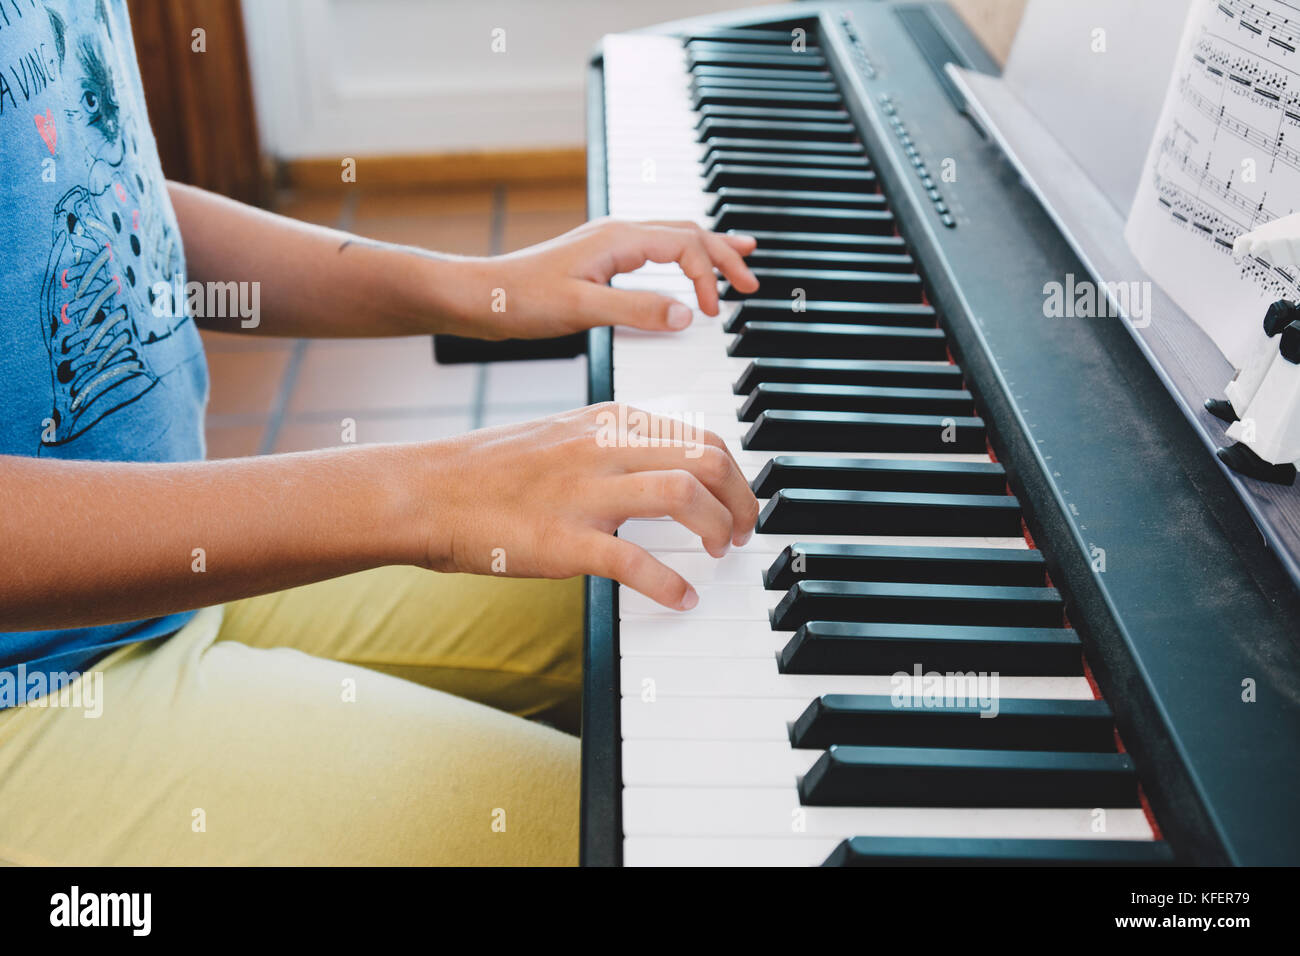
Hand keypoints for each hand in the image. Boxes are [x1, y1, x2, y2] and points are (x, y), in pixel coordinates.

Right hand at [412, 403, 759, 609]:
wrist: (426, 492)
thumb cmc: (490, 471)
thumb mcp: (563, 437)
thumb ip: (615, 448)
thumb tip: (666, 471)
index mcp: (606, 421)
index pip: (699, 434)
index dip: (734, 473)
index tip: (739, 501)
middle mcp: (602, 448)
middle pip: (705, 458)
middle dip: (741, 499)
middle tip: (743, 532)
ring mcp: (583, 493)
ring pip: (682, 495)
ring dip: (717, 528)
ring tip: (720, 554)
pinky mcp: (563, 541)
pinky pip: (635, 561)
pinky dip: (670, 584)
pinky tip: (683, 599)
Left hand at [455, 218, 758, 338]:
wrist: (479, 298)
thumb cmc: (519, 301)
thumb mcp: (582, 311)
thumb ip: (636, 311)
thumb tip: (685, 315)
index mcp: (618, 238)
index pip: (685, 245)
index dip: (708, 276)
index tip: (713, 312)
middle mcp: (617, 233)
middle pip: (687, 232)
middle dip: (724, 254)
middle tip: (751, 280)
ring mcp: (609, 245)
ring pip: (673, 236)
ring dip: (708, 249)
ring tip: (740, 256)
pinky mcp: (600, 261)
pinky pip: (655, 250)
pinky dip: (682, 257)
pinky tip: (685, 270)